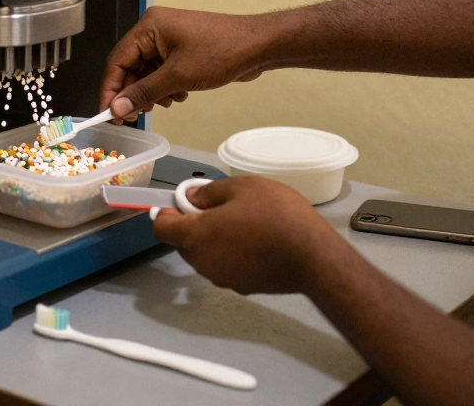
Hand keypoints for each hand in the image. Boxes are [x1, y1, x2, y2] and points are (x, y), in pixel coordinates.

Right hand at [100, 6, 270, 121]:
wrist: (258, 46)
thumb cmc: (223, 49)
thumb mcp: (178, 76)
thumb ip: (144, 93)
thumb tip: (119, 107)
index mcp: (149, 26)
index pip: (117, 60)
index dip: (110, 89)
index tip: (106, 112)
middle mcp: (156, 31)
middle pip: (130, 67)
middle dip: (133, 93)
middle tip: (132, 116)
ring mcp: (170, 41)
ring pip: (147, 73)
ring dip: (151, 93)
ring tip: (164, 103)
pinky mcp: (182, 51)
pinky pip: (162, 73)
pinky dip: (166, 87)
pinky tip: (179, 95)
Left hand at [152, 176, 344, 294]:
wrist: (312, 257)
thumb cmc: (276, 217)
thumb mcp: (242, 187)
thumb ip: (210, 191)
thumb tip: (194, 198)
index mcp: (196, 236)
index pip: (161, 228)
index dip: (166, 212)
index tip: (180, 202)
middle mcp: (203, 263)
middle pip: (183, 242)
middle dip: (194, 224)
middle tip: (220, 206)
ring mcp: (222, 278)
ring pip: (206, 255)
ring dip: (214, 239)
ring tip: (244, 222)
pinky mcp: (242, 287)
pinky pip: (226, 265)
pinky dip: (232, 253)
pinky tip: (257, 241)